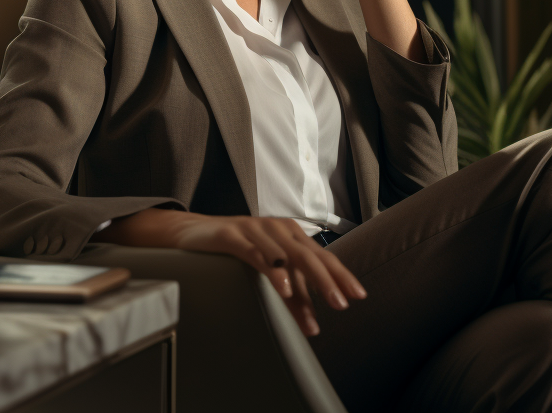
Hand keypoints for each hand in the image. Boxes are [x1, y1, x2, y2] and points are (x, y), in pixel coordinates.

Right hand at [96, 209, 366, 335]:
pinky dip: (272, 268)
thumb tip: (313, 323)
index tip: (358, 295)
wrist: (193, 233)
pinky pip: (256, 252)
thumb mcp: (267, 271)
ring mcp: (255, 229)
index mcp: (289, 234)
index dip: (340, 274)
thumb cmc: (236, 250)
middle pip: (309, 255)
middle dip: (330, 279)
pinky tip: (283, 285)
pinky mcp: (233, 235)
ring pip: (287, 253)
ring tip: (322, 302)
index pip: (320, 256)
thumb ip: (291, 292)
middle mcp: (276, 228)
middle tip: (344, 303)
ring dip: (306, 279)